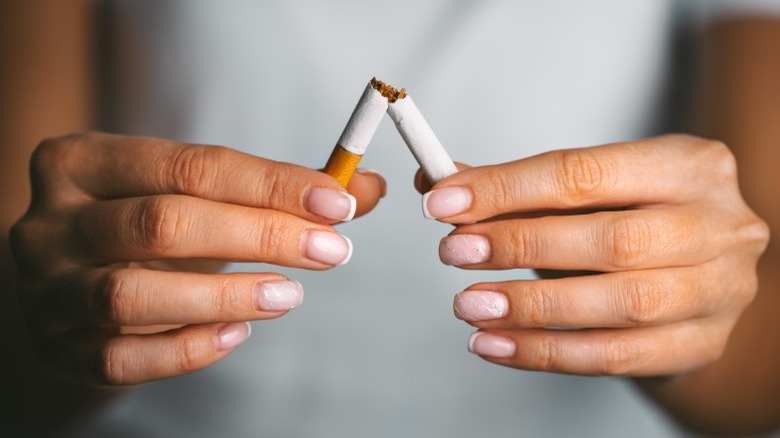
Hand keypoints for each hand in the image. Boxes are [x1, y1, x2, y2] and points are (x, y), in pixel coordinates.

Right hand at [10, 132, 383, 384]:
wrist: (75, 284)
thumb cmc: (149, 231)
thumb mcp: (200, 196)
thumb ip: (280, 190)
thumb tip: (366, 187)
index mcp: (82, 162)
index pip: (190, 164)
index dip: (271, 183)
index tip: (337, 202)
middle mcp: (50, 222)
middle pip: (163, 222)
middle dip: (260, 235)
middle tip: (330, 251)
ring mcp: (45, 290)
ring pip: (131, 294)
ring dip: (226, 295)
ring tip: (291, 296)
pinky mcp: (57, 349)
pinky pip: (120, 359)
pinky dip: (187, 348)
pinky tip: (239, 333)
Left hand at [418, 134, 767, 376]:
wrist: (696, 280)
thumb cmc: (633, 222)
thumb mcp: (587, 192)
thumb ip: (514, 187)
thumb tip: (438, 183)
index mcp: (688, 164)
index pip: (583, 173)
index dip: (507, 189)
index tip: (443, 202)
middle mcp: (717, 224)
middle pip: (610, 240)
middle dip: (519, 244)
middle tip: (454, 251)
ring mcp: (718, 290)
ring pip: (619, 304)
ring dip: (530, 307)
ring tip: (469, 305)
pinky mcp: (700, 344)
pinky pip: (615, 356)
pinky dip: (545, 352)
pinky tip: (496, 344)